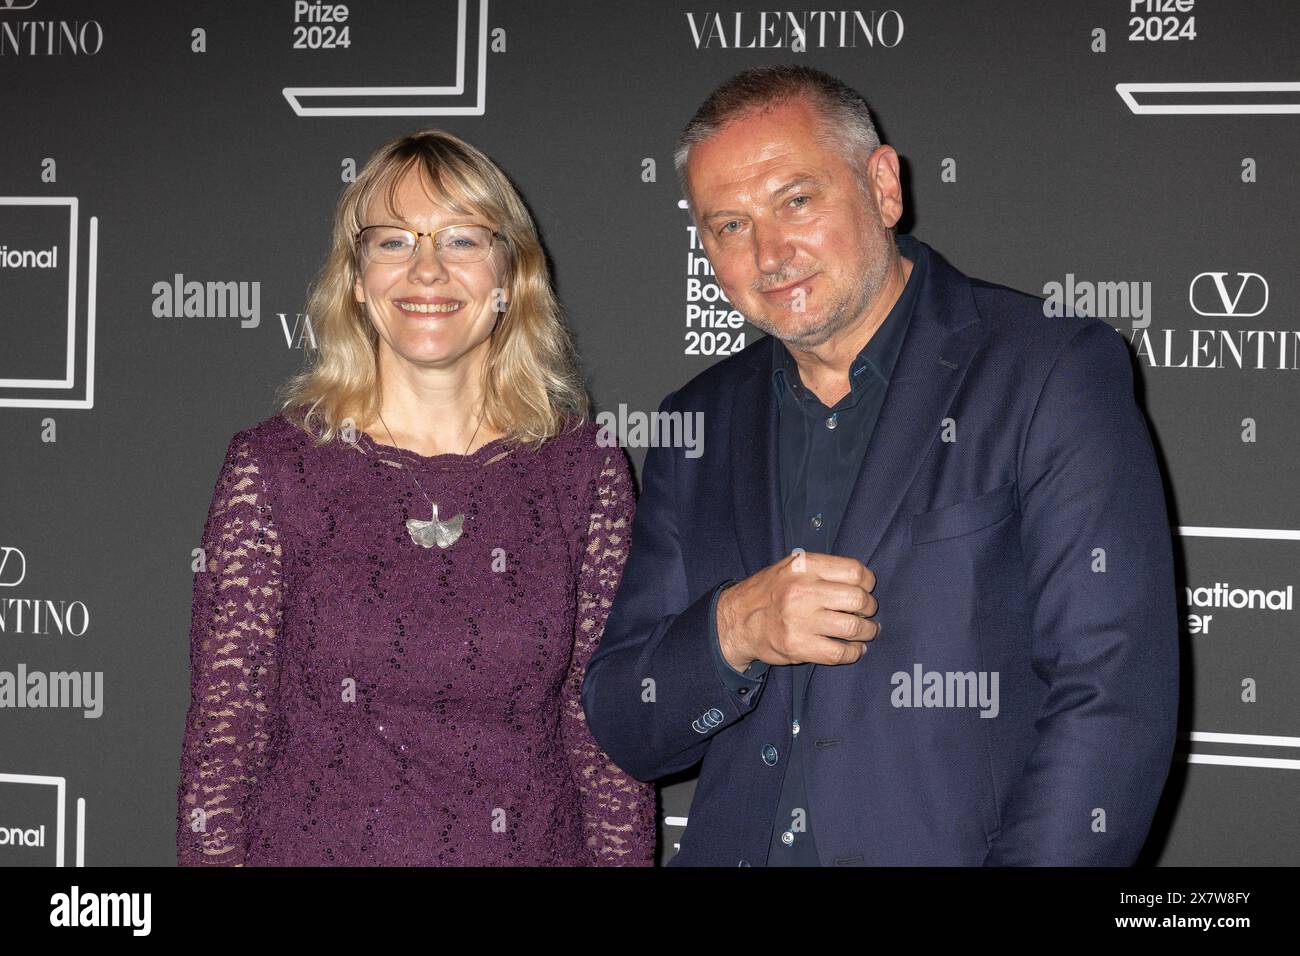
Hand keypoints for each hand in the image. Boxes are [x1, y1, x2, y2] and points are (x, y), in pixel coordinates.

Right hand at [716, 551, 879, 671]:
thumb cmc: (770, 592)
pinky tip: (854, 649)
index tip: (866, 590)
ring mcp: (800, 621)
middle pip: (858, 599)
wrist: (737, 620)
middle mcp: (802, 591)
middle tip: (866, 613)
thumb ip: (822, 570)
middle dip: (869, 608)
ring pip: (853, 627)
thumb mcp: (791, 567)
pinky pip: (840, 652)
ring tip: (867, 632)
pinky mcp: (798, 647)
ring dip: (867, 631)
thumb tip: (862, 582)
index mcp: (804, 567)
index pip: (855, 572)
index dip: (868, 583)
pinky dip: (854, 653)